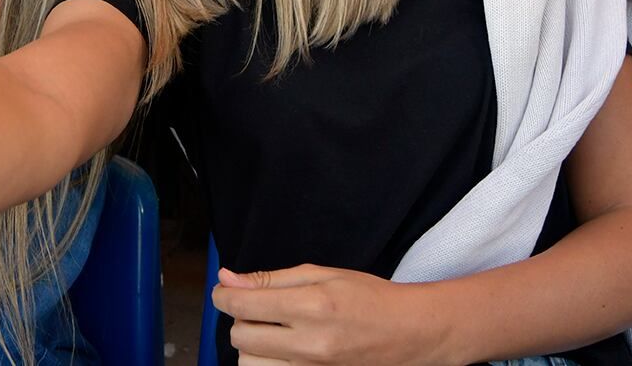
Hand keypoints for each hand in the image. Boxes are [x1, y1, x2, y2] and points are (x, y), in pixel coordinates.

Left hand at [212, 265, 443, 364]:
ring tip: (270, 330)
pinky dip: (266, 362)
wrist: (409, 332)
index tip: (224, 290)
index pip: (242, 305)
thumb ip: (270, 279)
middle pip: (241, 336)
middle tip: (257, 308)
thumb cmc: (368, 297)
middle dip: (240, 319)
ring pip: (250, 364)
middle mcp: (309, 344)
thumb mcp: (320, 274)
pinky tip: (280, 347)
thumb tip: (228, 279)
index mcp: (310, 307)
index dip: (223, 294)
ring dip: (251, 345)